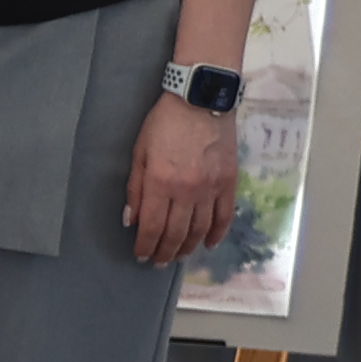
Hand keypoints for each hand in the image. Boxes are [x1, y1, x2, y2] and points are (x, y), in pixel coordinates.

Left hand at [126, 96, 242, 267]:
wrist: (201, 99)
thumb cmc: (164, 123)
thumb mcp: (140, 152)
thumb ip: (135, 189)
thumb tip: (132, 220)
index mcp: (160, 183)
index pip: (152, 227)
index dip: (145, 246)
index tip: (141, 256)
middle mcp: (187, 191)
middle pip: (175, 234)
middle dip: (164, 252)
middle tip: (158, 262)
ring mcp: (211, 188)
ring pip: (200, 230)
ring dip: (188, 248)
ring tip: (178, 256)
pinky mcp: (229, 182)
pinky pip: (224, 216)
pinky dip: (217, 234)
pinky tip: (208, 244)